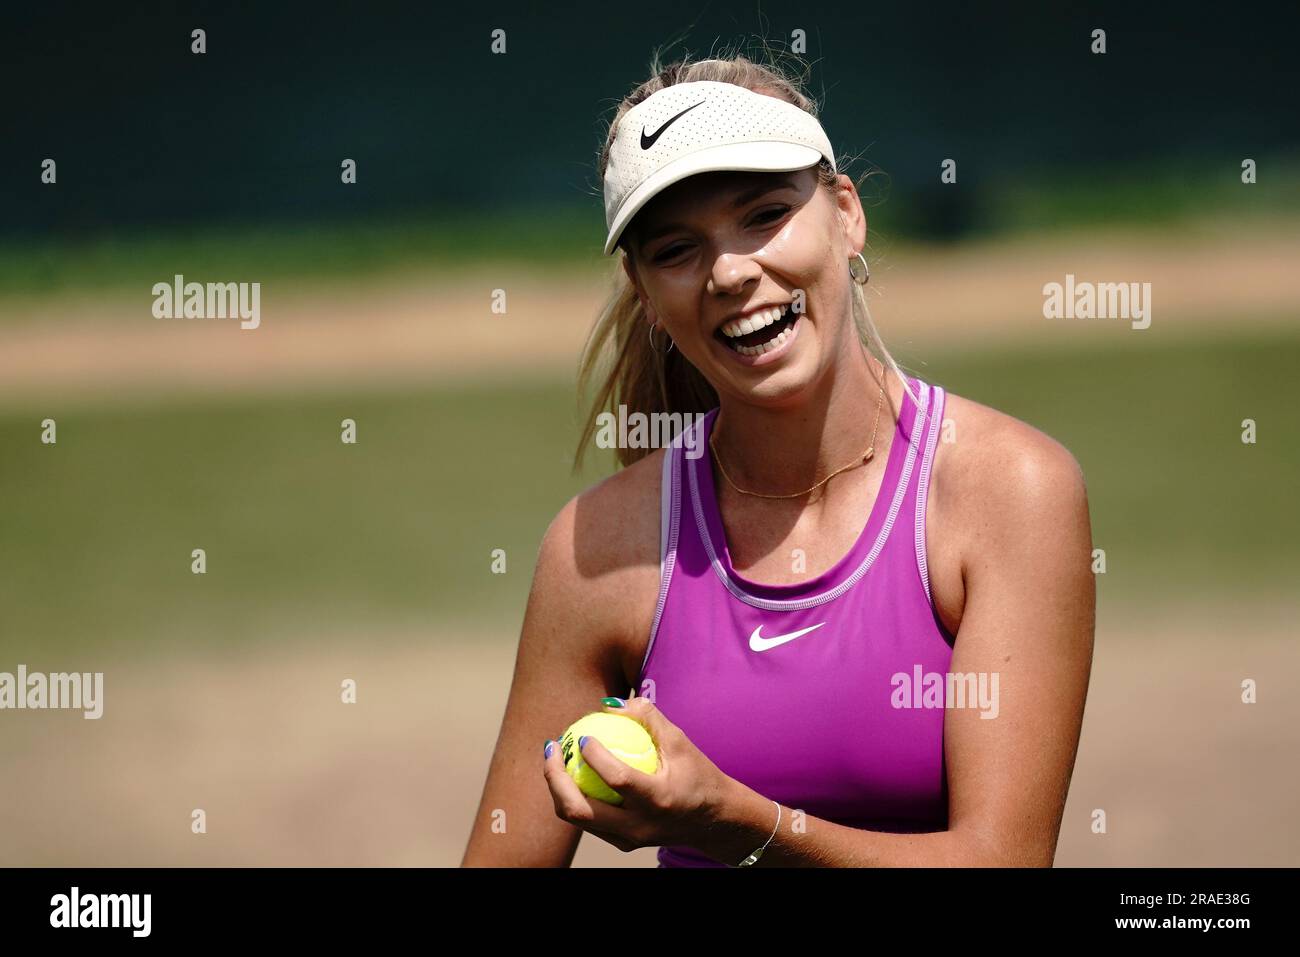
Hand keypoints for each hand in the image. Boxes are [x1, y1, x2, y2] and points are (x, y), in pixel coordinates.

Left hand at [542, 694, 734, 853]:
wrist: (714, 821)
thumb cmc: (698, 775)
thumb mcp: (680, 741)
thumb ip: (647, 718)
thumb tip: (609, 704)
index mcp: (657, 800)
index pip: (616, 780)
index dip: (593, 757)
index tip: (582, 735)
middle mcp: (639, 826)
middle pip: (579, 811)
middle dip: (555, 778)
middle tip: (551, 747)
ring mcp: (628, 839)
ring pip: (577, 819)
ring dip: (558, 787)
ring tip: (554, 757)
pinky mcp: (622, 843)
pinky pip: (587, 821)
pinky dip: (573, 796)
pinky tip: (571, 771)